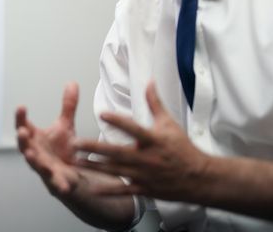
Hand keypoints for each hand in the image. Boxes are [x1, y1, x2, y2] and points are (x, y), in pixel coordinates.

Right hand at [15, 82, 82, 196]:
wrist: (72, 174)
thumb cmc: (62, 149)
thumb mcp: (65, 125)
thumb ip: (67, 106)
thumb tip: (72, 83)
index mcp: (35, 138)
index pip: (23, 125)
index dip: (20, 117)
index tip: (21, 107)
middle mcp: (35, 152)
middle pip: (25, 145)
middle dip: (22, 139)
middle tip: (22, 131)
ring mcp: (44, 167)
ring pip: (35, 164)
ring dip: (32, 159)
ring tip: (30, 154)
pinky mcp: (55, 181)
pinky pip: (56, 183)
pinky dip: (59, 184)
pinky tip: (65, 186)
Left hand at [75, 80, 209, 201]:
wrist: (198, 178)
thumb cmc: (182, 148)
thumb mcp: (169, 123)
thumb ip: (154, 103)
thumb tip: (149, 81)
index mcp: (154, 140)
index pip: (133, 128)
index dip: (118, 120)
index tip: (102, 113)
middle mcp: (147, 158)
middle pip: (117, 152)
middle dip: (95, 147)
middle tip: (74, 142)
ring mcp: (144, 175)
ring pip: (115, 171)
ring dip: (94, 166)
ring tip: (75, 161)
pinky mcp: (144, 188)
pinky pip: (123, 190)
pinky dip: (107, 191)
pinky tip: (91, 188)